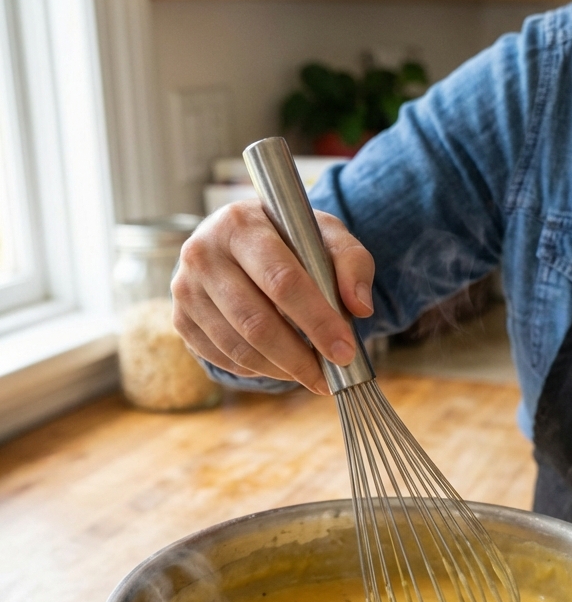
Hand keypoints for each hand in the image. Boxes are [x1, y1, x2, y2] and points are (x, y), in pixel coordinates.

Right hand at [171, 200, 373, 393]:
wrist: (240, 239)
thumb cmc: (288, 238)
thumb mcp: (325, 234)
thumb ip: (352, 263)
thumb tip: (360, 307)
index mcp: (240, 223)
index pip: (282, 281)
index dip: (317, 320)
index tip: (345, 351)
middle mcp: (202, 253)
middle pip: (256, 321)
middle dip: (300, 357)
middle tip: (331, 378)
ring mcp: (185, 289)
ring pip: (238, 347)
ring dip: (281, 369)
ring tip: (312, 375)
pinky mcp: (180, 319)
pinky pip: (223, 358)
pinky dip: (258, 369)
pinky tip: (281, 364)